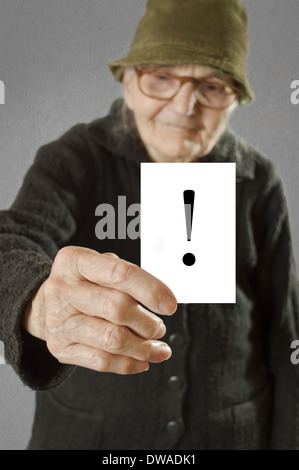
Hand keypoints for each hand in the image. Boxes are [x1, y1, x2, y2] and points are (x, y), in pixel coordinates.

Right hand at [23, 246, 176, 374]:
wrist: (44, 305)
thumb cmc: (81, 283)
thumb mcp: (97, 266)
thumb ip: (126, 276)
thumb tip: (161, 299)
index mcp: (73, 262)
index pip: (119, 273)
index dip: (150, 289)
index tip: (170, 303)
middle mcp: (63, 290)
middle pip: (117, 309)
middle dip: (148, 322)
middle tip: (159, 328)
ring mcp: (60, 321)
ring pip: (113, 340)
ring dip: (144, 348)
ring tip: (157, 347)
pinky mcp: (61, 348)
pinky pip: (102, 361)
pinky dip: (128, 364)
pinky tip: (141, 360)